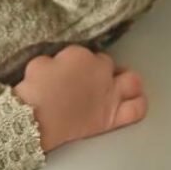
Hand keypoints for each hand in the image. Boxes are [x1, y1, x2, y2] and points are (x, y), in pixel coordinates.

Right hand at [11, 45, 147, 152]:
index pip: (85, 53)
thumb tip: (59, 64)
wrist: (37, 116)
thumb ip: (56, 61)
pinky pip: (137, 108)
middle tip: (88, 77)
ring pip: (132, 81)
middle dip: (99, 68)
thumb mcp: (40, 63)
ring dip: (125, 81)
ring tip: (116, 86)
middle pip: (107, 63)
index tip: (69, 69)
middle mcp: (101, 70)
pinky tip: (130, 102)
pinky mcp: (114, 116)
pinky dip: (137, 103)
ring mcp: (111, 93)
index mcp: (80, 54)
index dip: (78, 62)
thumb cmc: (33, 88)